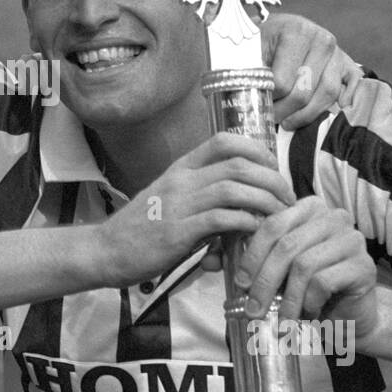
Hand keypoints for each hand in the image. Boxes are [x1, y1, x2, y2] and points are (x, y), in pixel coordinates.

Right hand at [94, 133, 295, 286]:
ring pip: (235, 189)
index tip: (273, 168)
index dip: (256, 149)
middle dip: (272, 178)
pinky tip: (254, 231)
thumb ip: (201, 200)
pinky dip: (246, 223)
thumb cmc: (139, 230)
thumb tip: (237, 211)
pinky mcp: (177, 232)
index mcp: (180, 169)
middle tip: (286, 198)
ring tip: (279, 215)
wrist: (105, 250)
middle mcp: (181, 181)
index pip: (223, 141)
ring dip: (265, 201)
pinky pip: (222, 219)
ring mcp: (178, 205)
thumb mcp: (170, 202)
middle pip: (239, 163)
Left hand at [233, 196, 377, 333]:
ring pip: (304, 265)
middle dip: (264, 281)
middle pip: (286, 245)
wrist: (348, 317)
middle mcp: (332, 217)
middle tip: (253, 309)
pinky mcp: (364, 265)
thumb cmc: (306, 289)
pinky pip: (323, 282)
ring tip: (281, 319)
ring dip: (287, 298)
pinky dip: (309, 303)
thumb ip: (248, 258)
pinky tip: (308, 314)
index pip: (272, 224)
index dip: (251, 255)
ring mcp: (351, 239)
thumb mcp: (275, 270)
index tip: (240, 283)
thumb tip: (209, 261)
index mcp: (308, 209)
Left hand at [260, 12, 362, 128]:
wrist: (277, 29)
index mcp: (295, 32)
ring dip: (307, 115)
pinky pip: (353, 87)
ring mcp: (338, 52)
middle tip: (271, 120)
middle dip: (284, 112)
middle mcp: (322, 40)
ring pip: (328, 94)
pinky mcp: (349, 63)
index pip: (282, 82)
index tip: (258, 106)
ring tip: (289, 122)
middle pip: (305, 91)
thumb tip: (249, 102)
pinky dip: (346, 102)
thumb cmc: (260, 43)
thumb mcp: (247, 49)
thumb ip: (249, 72)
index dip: (268, 100)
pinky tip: (330, 113)